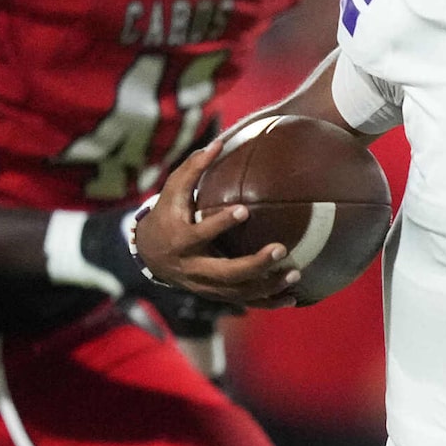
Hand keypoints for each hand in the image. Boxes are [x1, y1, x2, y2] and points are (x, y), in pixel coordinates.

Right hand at [132, 137, 299, 307]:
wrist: (150, 256)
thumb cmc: (167, 215)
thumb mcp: (171, 191)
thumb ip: (192, 168)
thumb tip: (218, 142)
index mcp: (181, 240)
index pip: (201, 233)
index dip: (221, 223)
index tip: (244, 209)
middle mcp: (193, 267)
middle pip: (226, 272)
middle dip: (255, 264)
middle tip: (281, 249)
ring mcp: (206, 286)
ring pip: (239, 292)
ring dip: (268, 286)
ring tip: (295, 272)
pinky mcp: (217, 295)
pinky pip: (245, 303)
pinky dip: (269, 302)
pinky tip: (293, 297)